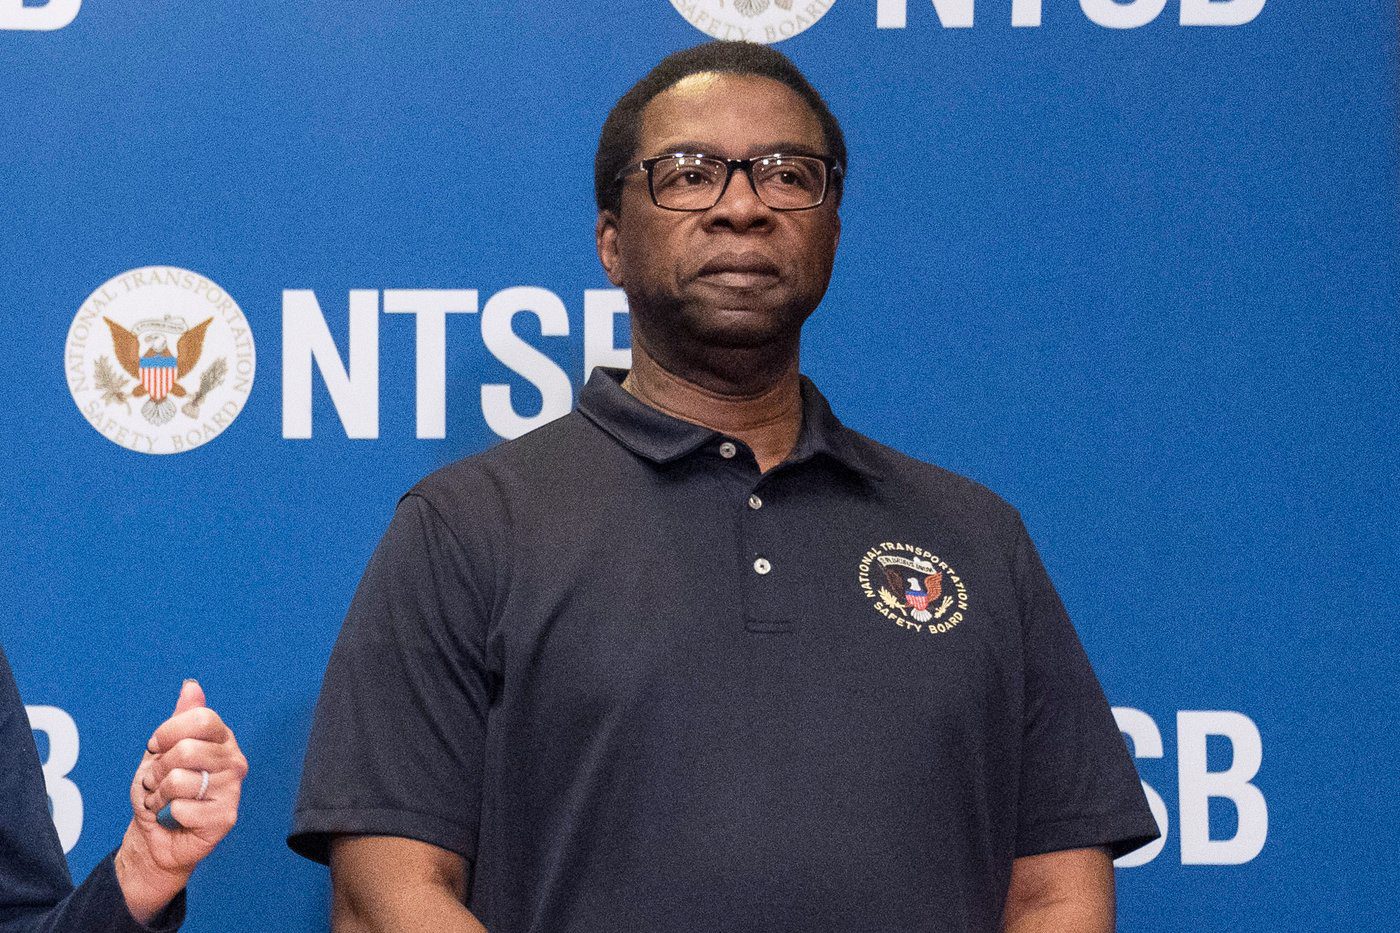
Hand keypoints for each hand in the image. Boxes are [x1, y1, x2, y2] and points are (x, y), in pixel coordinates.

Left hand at [114, 679, 248, 922]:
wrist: (157, 836)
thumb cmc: (162, 790)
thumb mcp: (163, 750)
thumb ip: (181, 719)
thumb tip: (191, 685)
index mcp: (222, 739)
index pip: (201, 718)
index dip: (168, 733)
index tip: (157, 748)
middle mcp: (234, 761)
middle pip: (186, 750)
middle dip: (157, 770)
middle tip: (157, 782)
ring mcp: (232, 789)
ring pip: (178, 781)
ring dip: (158, 795)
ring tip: (164, 801)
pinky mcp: (225, 817)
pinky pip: (181, 809)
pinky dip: (166, 815)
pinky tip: (173, 818)